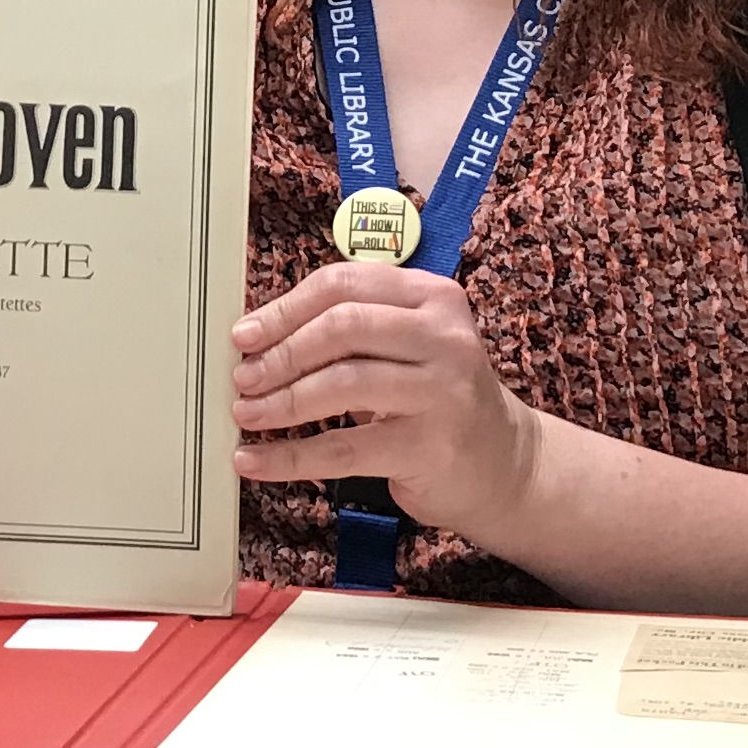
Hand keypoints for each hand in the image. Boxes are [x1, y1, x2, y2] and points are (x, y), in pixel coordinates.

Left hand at [231, 262, 539, 541]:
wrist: (504, 463)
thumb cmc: (437, 397)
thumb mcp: (408, 345)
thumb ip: (352, 329)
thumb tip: (259, 337)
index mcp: (432, 297)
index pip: (344, 284)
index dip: (285, 309)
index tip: (245, 334)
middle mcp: (443, 337)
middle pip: (342, 327)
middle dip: (281, 353)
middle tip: (244, 377)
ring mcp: (441, 391)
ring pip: (342, 384)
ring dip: (282, 402)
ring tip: (246, 414)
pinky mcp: (429, 446)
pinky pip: (343, 449)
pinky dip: (289, 456)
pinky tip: (254, 460)